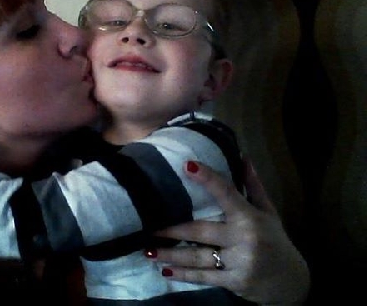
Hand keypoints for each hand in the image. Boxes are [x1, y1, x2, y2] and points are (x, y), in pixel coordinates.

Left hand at [147, 159, 309, 304]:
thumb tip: (243, 156)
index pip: (226, 193)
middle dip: (172, 230)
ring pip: (198, 257)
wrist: (292, 282)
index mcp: (250, 217)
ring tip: (147, 251)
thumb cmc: (275, 241)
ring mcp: (239, 262)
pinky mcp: (234, 282)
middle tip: (148, 226)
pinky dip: (184, 275)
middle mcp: (244, 239)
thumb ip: (252, 186)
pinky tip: (165, 270)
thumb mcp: (268, 212)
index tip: (187, 166)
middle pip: (201, 231)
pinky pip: (204, 277)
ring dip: (171, 254)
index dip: (208, 179)